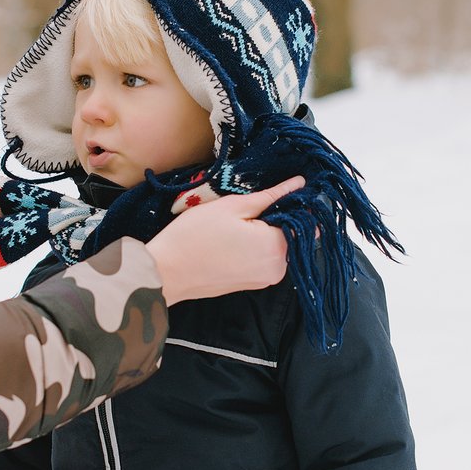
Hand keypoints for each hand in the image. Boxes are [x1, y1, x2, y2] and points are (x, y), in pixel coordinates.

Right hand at [145, 176, 304, 304]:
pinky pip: (262, 260)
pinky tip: (230, 240)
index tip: (270, 196)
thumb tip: (298, 184)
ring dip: (262, 233)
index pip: (304, 219)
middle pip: (291, 234)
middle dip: (274, 219)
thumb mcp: (231, 207)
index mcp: (278, 247)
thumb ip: (270, 196)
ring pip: (276, 247)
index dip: (291, 203)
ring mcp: (264, 280)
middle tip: (243, 210)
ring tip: (232, 225)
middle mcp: (278, 268)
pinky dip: (253, 248)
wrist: (166, 272)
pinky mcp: (250, 285)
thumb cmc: (194, 238)